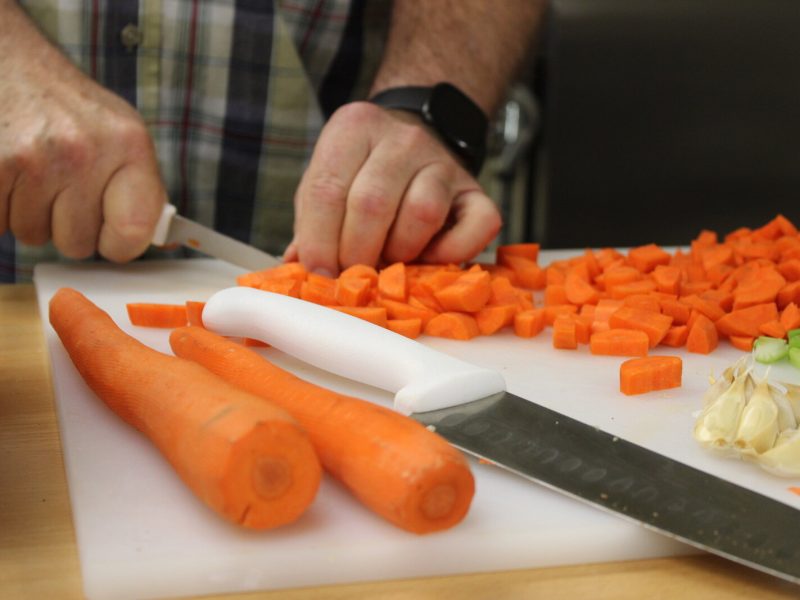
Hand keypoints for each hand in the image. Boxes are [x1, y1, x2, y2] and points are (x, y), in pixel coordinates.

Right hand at [0, 18, 165, 261]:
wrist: (9, 63)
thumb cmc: (68, 110)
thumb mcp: (121, 135)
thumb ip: (141, 189)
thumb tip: (162, 242)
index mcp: (129, 146)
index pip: (134, 232)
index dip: (119, 244)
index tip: (110, 234)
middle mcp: (85, 151)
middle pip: (78, 244)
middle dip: (65, 226)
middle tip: (59, 186)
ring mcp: (34, 159)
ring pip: (33, 235)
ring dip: (29, 213)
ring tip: (32, 172)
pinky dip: (0, 207)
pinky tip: (8, 173)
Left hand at [285, 102, 501, 274]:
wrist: (416, 137)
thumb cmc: (361, 171)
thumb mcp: (326, 182)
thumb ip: (310, 223)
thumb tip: (297, 269)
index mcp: (353, 128)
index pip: (327, 190)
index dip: (319, 243)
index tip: (319, 275)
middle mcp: (402, 138)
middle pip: (372, 203)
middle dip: (356, 254)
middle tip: (352, 276)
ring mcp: (443, 161)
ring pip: (422, 213)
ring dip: (400, 252)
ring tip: (389, 261)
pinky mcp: (477, 190)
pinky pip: (477, 226)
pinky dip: (453, 253)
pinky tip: (431, 259)